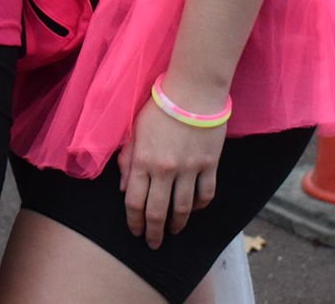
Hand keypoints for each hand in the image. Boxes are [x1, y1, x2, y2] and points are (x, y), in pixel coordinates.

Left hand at [119, 94, 224, 248]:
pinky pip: (206, 194)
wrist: (193, 91)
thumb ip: (128, 160)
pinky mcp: (210, 165)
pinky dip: (201, 205)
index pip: (134, 202)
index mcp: (143, 160)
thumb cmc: (159, 106)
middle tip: (154, 244)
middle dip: (154, 233)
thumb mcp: (135, 130)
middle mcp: (165, 169)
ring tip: (174, 231)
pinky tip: (196, 209)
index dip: (134, 222)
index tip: (136, 232)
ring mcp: (189, 169)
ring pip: (183, 208)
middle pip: (158, 212)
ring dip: (178, 224)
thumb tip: (124, 189)